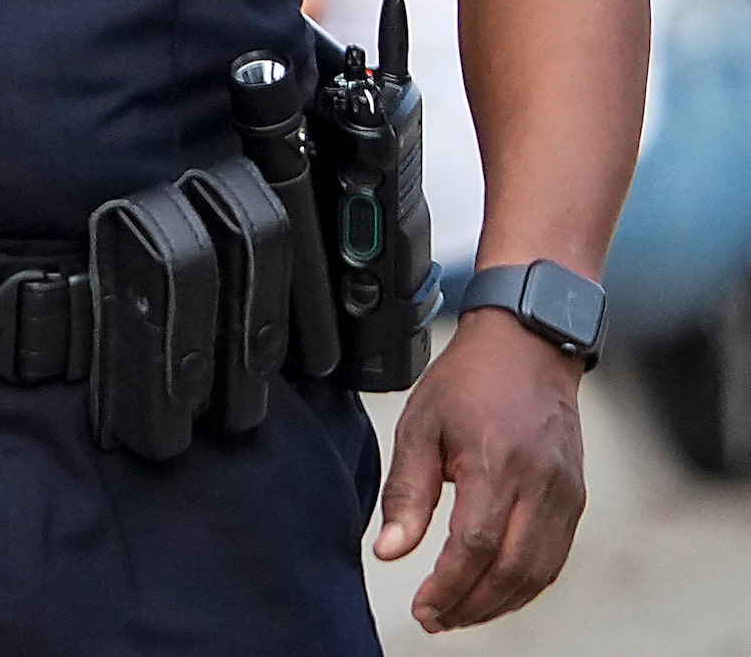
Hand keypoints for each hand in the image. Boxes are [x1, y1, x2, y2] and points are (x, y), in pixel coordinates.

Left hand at [373, 308, 589, 630]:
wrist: (529, 347)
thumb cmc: (467, 383)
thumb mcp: (420, 425)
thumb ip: (406, 492)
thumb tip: (389, 552)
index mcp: (496, 464)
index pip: (475, 547)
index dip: (448, 587)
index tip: (422, 608)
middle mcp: (540, 485)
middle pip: (511, 570)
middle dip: (472, 605)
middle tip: (436, 619)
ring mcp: (566, 494)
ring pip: (539, 571)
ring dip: (499, 603)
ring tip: (459, 613)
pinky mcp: (577, 497)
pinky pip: (555, 556)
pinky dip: (525, 584)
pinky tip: (494, 590)